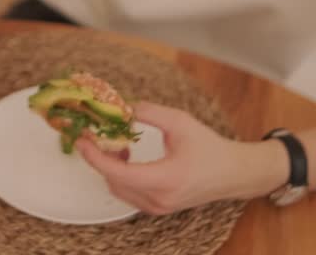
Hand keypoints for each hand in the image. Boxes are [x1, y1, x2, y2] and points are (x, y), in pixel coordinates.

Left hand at [77, 102, 283, 214]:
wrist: (232, 173)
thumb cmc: (209, 147)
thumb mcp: (180, 122)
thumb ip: (150, 113)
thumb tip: (123, 107)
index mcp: (166, 179)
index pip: (119, 173)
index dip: (96, 157)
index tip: (83, 140)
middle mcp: (160, 199)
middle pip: (114, 182)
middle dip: (99, 159)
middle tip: (92, 137)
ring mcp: (158, 207)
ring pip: (119, 190)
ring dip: (110, 168)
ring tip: (117, 144)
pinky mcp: (158, 208)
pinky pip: (128, 194)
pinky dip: (120, 177)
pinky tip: (126, 158)